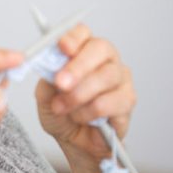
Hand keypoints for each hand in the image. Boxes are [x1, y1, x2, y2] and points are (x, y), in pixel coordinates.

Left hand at [35, 24, 136, 166]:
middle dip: (77, 67)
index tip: (62, 48)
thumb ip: (47, 76)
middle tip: (61, 83)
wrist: (73, 140)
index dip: (73, 37)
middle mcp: (105, 59)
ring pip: (105, 77)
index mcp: (82, 49)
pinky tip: (80, 117)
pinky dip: (89, 112)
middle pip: (99, 49)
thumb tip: (47, 62)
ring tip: (62, 107)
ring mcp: (120, 78)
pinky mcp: (127, 100)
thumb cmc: (60, 111)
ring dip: (79, 95)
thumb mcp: (45, 93)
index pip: (82, 32)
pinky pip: (109, 102)